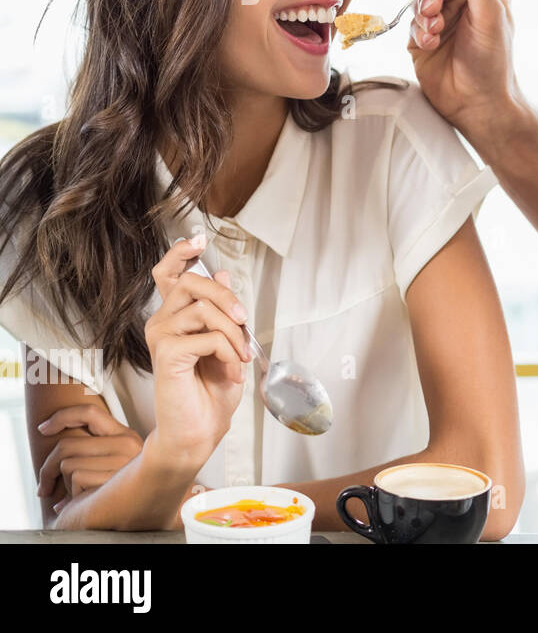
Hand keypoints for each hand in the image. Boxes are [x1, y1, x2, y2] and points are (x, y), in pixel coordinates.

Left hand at [36, 403, 143, 511]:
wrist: (151, 513)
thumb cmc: (128, 489)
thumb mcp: (118, 462)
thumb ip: (96, 449)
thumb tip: (57, 441)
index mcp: (126, 436)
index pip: (89, 413)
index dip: (62, 417)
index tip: (43, 428)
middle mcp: (127, 444)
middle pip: (67, 445)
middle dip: (47, 468)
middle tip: (44, 486)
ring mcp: (122, 461)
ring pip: (68, 465)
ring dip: (65, 486)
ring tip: (78, 495)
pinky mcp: (116, 479)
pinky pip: (77, 479)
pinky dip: (72, 496)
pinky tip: (83, 502)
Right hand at [144, 234, 251, 472]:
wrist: (200, 431)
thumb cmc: (212, 391)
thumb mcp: (229, 344)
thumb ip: (223, 311)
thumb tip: (223, 273)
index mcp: (176, 316)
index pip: (169, 273)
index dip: (181, 252)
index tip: (198, 240)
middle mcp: (162, 322)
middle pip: (192, 282)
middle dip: (226, 296)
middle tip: (243, 321)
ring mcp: (161, 336)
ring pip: (204, 308)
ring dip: (234, 333)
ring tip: (241, 358)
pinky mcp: (167, 353)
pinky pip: (208, 336)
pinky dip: (229, 352)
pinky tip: (232, 372)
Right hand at [407, 0, 520, 140]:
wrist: (477, 104)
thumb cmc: (492, 62)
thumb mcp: (489, 14)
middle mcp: (465, 0)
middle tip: (434, 14)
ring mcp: (444, 17)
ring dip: (424, 14)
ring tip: (434, 32)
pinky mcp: (425, 36)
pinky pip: (412, 21)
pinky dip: (419, 31)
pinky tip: (430, 45)